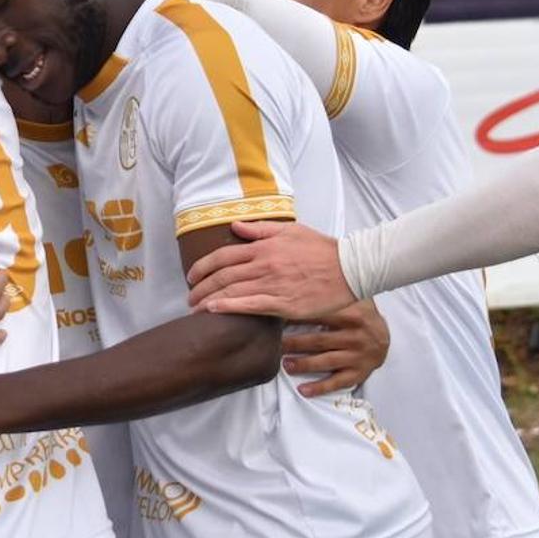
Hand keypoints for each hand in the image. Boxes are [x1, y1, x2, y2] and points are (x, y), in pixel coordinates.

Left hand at [187, 221, 355, 319]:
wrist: (349, 268)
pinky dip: (228, 308)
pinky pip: (249, 306)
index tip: (192, 275)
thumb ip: (261, 229)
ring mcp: (272, 284)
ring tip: (194, 308)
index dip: (203, 266)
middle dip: (200, 286)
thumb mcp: (291, 231)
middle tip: (189, 297)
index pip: (223, 256)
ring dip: (208, 300)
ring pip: (231, 291)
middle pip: (222, 276)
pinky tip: (213, 311)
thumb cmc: (322, 249)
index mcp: (264, 247)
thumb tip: (235, 227)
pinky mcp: (283, 303)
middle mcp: (264, 265)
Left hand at [283, 299, 388, 396]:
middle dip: (294, 343)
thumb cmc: (360, 315)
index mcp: (352, 315)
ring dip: (304, 364)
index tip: (277, 320)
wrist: (386, 336)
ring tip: (285, 364)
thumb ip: (330, 294)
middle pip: (319, 340)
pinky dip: (320, 387)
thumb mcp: (351, 299)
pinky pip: (338, 382)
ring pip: (326, 361)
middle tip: (275, 345)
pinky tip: (303, 390)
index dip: (296, 319)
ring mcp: (358, 356)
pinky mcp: (360, 373)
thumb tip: (299, 287)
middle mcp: (356, 336)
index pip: (319, 316)